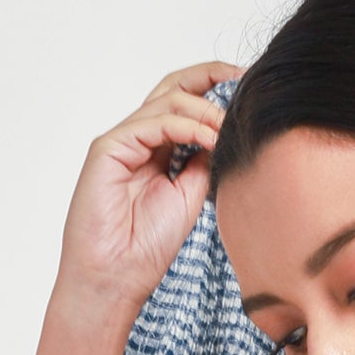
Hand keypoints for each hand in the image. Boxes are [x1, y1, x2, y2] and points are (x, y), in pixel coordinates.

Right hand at [56, 61, 243, 319]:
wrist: (114, 278)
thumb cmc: (145, 248)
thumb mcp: (190, 197)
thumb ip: (202, 162)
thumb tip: (223, 134)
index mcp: (157, 150)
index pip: (185, 103)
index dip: (214, 86)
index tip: (246, 83)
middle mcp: (139, 139)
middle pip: (173, 88)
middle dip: (210, 76)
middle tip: (243, 77)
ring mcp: (123, 141)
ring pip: (167, 101)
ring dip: (204, 111)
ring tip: (227, 129)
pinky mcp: (108, 148)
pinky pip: (152, 122)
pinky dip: (185, 126)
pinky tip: (208, 138)